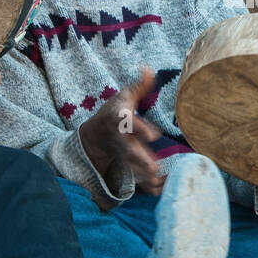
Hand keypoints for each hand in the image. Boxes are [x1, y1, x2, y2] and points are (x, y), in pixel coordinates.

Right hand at [78, 67, 166, 194]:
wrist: (96, 134)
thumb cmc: (115, 110)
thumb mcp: (125, 96)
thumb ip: (140, 85)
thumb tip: (149, 68)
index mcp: (121, 119)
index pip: (130, 124)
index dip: (141, 129)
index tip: (154, 136)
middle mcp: (121, 138)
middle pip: (130, 149)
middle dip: (140, 158)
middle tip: (153, 168)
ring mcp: (123, 152)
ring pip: (133, 165)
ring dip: (144, 174)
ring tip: (157, 181)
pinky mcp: (128, 163)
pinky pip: (137, 175)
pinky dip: (147, 184)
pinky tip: (161, 189)